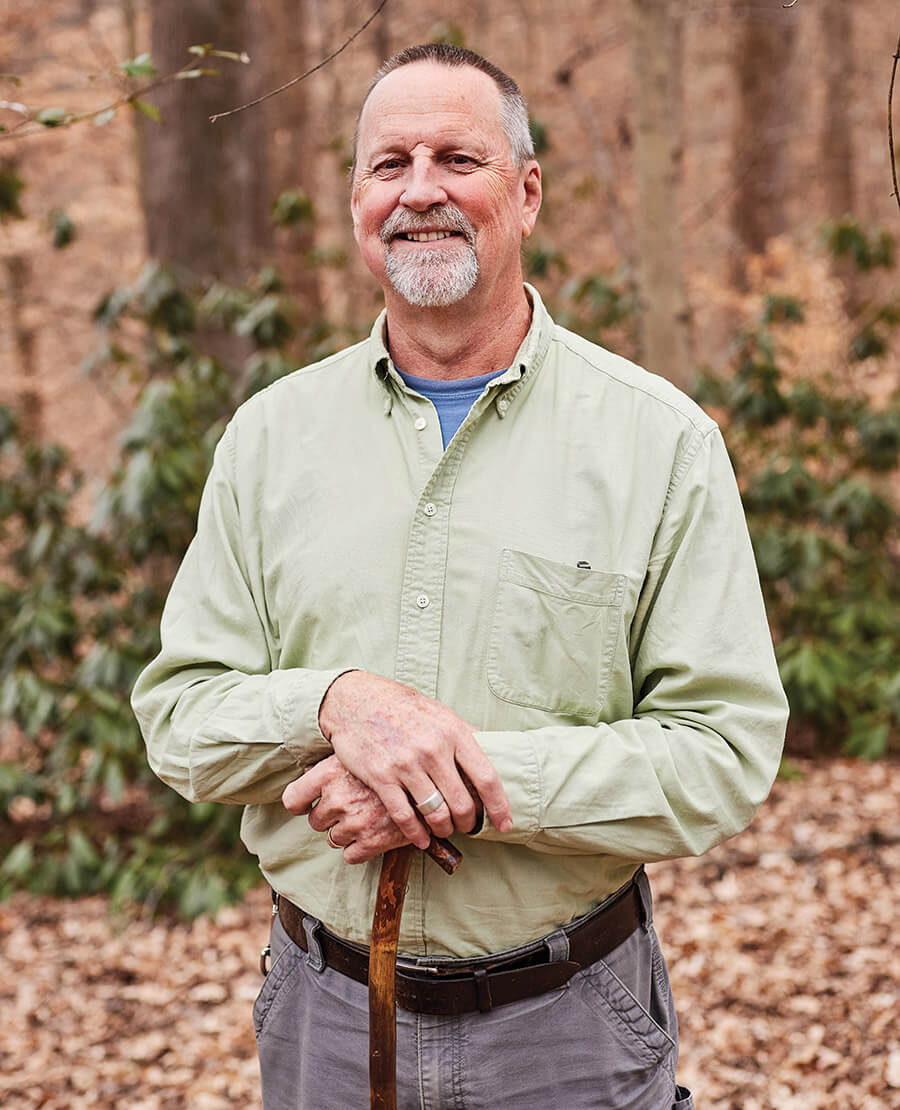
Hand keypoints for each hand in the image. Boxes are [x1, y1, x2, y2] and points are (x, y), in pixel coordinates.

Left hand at [281, 755, 409, 863]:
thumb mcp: (361, 751)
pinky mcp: (372, 841)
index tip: (308, 805)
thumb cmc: (396, 760)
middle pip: (316, 821)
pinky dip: (361, 849)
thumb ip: (333, 765)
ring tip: (368, 818)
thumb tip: (309, 773)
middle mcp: (339, 797)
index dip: (301, 805)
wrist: (434, 777)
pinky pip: (351, 855)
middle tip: (353, 807)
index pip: (293, 799)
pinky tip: (374, 833)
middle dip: (331, 818)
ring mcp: (355, 820)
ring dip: (348, 832)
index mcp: (330, 772)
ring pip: (334, 839)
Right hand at [318, 671, 511, 849]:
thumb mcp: (440, 713)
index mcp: (453, 732)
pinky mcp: (382, 777)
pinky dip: (416, 834)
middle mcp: (433, 749)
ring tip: (444, 830)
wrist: (356, 700)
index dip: (499, 806)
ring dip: (444, 829)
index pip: (487, 777)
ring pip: (436, 813)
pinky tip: (421, 840)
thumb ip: (464, 735)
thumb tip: (493, 753)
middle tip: (467, 827)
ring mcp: (406, 764)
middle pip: (463, 802)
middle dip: (469, 823)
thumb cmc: (402, 707)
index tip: (504, 824)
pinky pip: (405, 816)